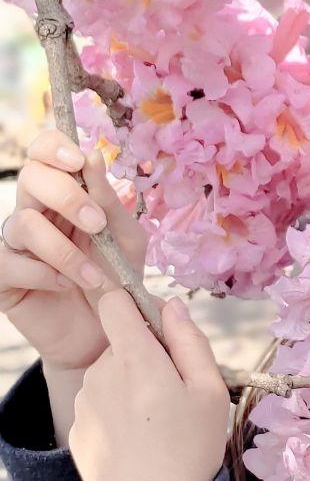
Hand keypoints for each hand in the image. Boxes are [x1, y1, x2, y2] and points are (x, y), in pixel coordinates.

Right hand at [0, 129, 147, 372]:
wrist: (106, 333)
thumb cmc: (118, 278)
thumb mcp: (126, 238)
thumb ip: (110, 201)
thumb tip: (93, 156)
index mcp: (65, 193)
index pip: (44, 151)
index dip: (54, 147)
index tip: (79, 161)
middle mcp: (36, 210)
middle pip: (30, 177)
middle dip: (66, 196)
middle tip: (96, 224)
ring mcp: (17, 244)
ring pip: (23, 222)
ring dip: (63, 248)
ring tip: (92, 274)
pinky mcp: (4, 276)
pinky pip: (10, 262)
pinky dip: (43, 273)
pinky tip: (65, 285)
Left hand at [69, 288, 230, 480]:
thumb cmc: (192, 450)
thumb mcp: (210, 390)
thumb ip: (189, 340)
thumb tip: (171, 305)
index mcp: (134, 358)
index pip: (114, 302)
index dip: (136, 305)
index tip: (158, 329)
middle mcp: (99, 374)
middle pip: (120, 344)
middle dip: (145, 356)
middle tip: (173, 394)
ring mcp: (83, 405)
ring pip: (109, 375)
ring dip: (129, 385)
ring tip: (156, 424)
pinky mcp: (75, 432)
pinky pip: (98, 405)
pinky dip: (115, 413)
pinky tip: (136, 443)